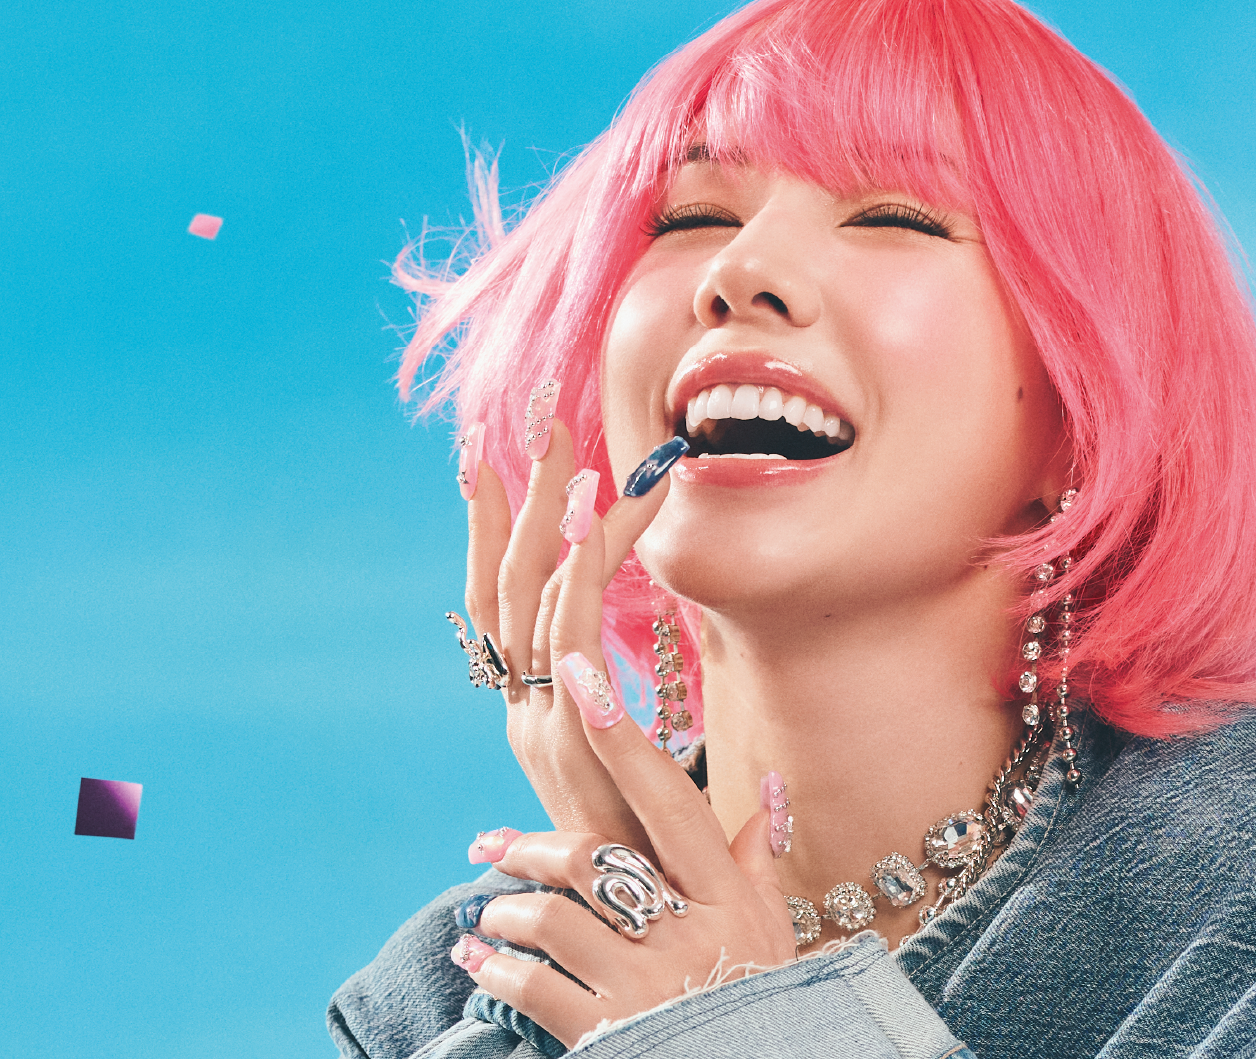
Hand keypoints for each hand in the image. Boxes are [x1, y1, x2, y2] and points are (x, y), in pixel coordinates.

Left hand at [452, 703, 797, 1044]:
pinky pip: (530, 985)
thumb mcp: (769, 932)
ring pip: (548, 918)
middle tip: (488, 846)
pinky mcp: (608, 1034)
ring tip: (484, 918)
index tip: (580, 678)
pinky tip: (479, 964)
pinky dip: (494, 970)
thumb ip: (756, 863)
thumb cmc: (756, 1001)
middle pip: (589, 857)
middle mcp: (688, 935)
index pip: (669, 802)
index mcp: (727, 899)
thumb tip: (768, 792)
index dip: (622, 739)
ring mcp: (646, 987)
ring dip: (501, 913)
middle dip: (527, 846)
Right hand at [462, 416, 676, 850]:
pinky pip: (568, 635)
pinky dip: (578, 568)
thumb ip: (651, 694)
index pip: (502, 599)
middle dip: (510, 497)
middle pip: (500, 583)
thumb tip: (677, 636)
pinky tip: (596, 511)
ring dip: (549, 516)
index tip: (492, 455)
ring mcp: (539, 720)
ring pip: (531, 598)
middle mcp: (522, 707)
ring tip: (568, 446)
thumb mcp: (652, 755)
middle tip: (524, 417)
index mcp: (535, 707)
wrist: (650, 924)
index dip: (493, 527)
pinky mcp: (568, 735)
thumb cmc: (665, 844)